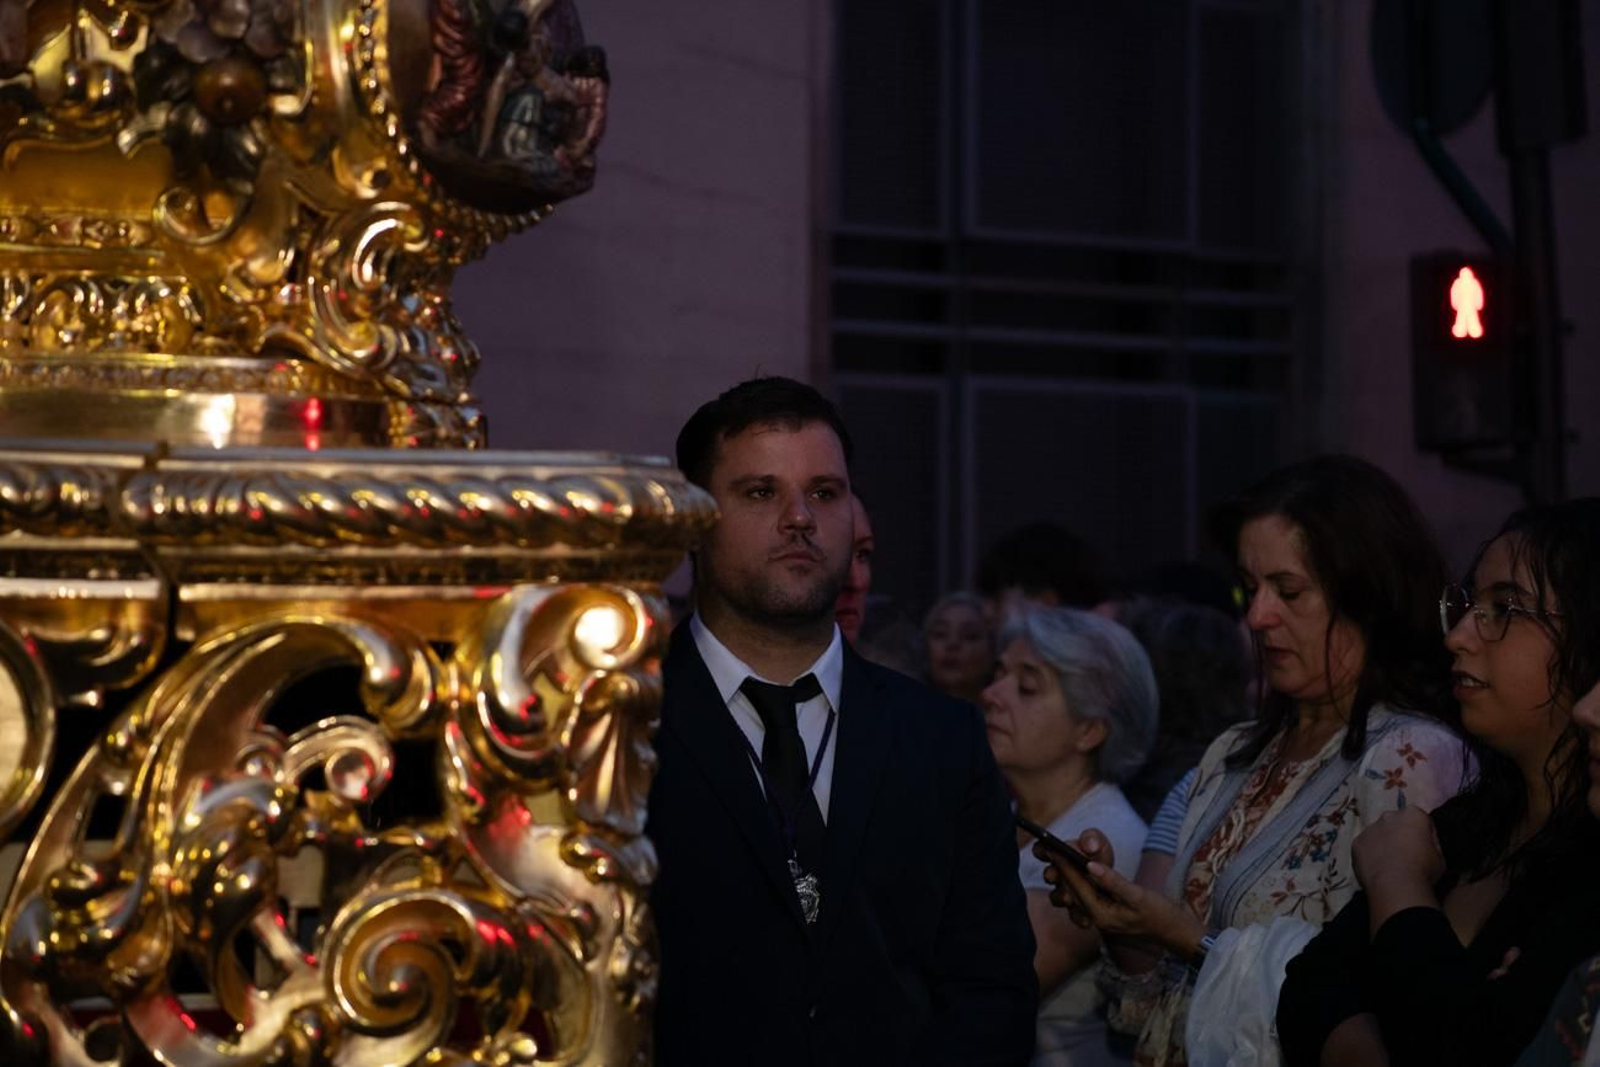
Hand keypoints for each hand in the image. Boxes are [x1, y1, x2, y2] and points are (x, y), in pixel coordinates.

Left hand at [1035, 829, 1206, 959]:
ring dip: (1066, 876)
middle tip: (1048, 848)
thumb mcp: (1138, 895)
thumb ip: (1114, 882)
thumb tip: (1090, 866)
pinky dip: (1078, 882)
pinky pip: (1085, 896)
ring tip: (1058, 856)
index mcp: (1101, 914)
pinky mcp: (1105, 912)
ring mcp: (1100, 916)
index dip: (1065, 865)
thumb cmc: (1159, 913)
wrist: (1174, 931)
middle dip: (1060, 869)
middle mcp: (1096, 917)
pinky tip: (1076, 870)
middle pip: (1072, 890)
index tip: (1052, 847)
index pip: (1077, 885)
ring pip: (1076, 894)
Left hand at [1352, 806, 1443, 893]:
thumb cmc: (1423, 869)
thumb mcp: (1439, 856)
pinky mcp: (1356, 842)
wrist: (1396, 884)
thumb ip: (1430, 842)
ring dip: (1383, 844)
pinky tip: (1377, 869)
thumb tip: (1423, 842)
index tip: (1424, 848)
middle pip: (1396, 823)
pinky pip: (1365, 847)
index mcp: (1413, 814)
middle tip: (1405, 855)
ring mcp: (1369, 828)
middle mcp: (1389, 816)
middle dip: (1400, 834)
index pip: (1420, 820)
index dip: (1423, 835)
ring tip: (1389, 865)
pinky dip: (1369, 855)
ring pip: (1378, 834)